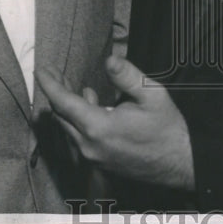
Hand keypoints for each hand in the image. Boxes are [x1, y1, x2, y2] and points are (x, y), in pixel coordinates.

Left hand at [37, 56, 194, 190]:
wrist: (181, 163)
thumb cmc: (167, 128)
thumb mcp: (152, 95)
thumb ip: (127, 76)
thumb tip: (109, 59)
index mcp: (99, 127)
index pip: (64, 103)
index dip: (50, 84)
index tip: (41, 69)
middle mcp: (90, 145)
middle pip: (61, 116)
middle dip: (56, 93)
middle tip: (55, 73)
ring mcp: (93, 157)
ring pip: (69, 129)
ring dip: (67, 107)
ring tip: (71, 86)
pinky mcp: (100, 162)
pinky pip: (79, 139)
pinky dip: (78, 120)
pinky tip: (90, 105)